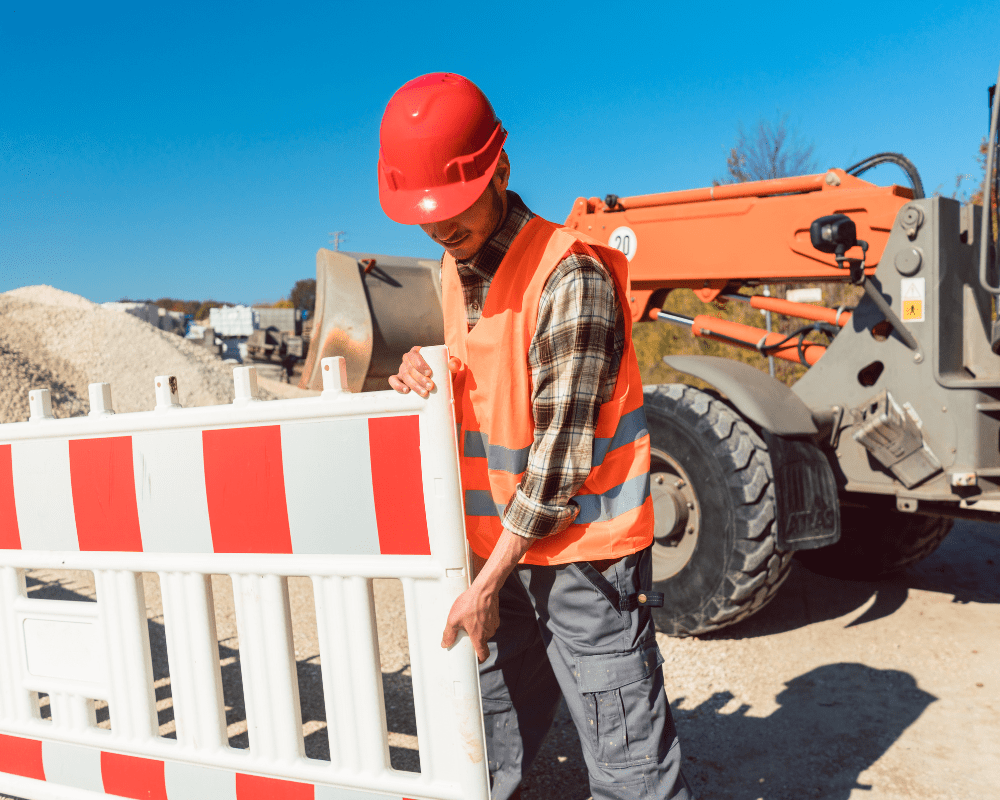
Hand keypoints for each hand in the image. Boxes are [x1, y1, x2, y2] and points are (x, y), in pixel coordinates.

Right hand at [388, 346, 460, 396]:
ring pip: (404, 376)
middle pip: (410, 368)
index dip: (420, 364)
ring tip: (424, 393)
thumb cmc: (442, 369)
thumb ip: (454, 363)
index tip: (429, 373)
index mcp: (417, 352)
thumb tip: (451, 365)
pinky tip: (406, 391)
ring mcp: (402, 370)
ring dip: (414, 385)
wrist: (438, 381)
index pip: (415, 355)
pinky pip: (393, 381)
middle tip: (430, 386)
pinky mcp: (398, 379)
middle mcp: (407, 360)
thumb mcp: (449, 365)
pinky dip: (397, 385)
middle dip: (419, 378)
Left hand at [440, 531, 533, 662]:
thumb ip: (449, 634)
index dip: (478, 659)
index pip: (483, 655)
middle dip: (474, 639)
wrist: (485, 589)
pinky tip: (475, 612)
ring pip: (485, 631)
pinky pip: (488, 622)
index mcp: (479, 637)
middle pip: (482, 642)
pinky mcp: (495, 615)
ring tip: (468, 619)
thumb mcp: (454, 619)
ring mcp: (493, 624)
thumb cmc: (470, 603)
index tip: (474, 659)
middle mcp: (488, 633)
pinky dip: (482, 620)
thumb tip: (444, 643)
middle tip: (465, 632)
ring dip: (478, 628)